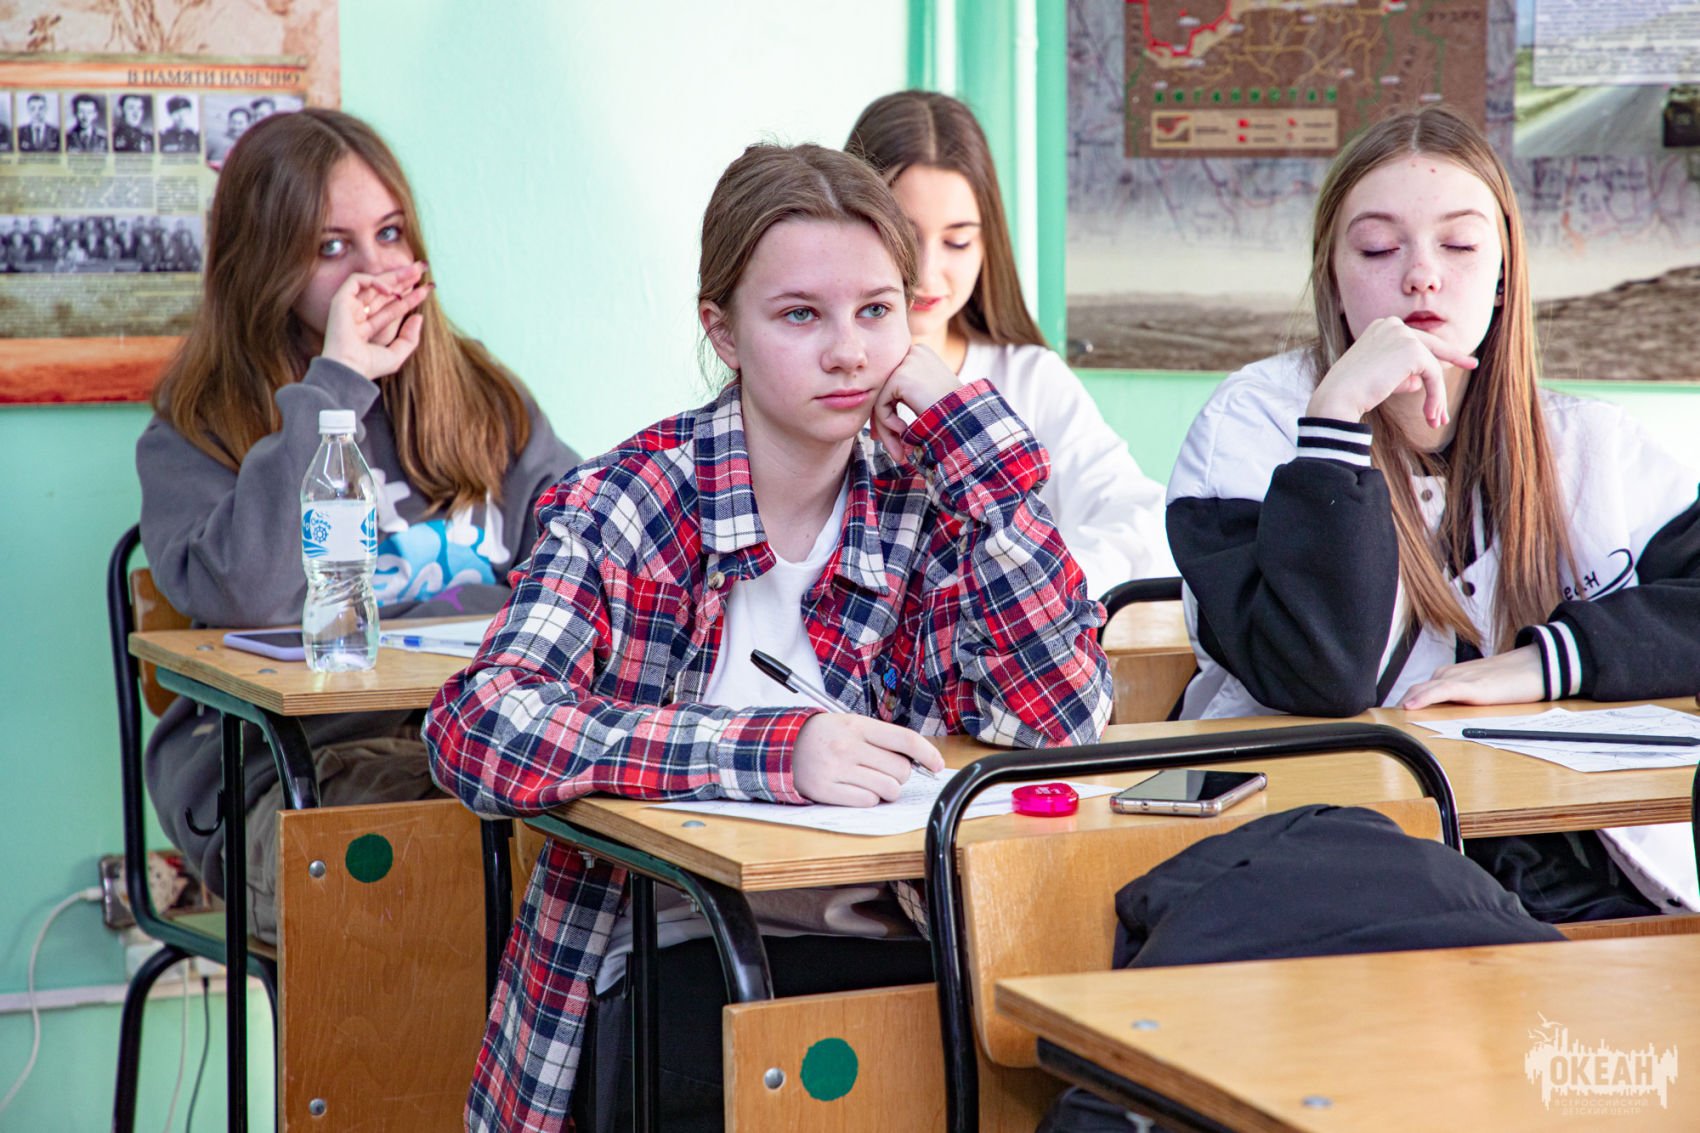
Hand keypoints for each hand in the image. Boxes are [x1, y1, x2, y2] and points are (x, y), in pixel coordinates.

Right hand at [320, 261, 432, 379]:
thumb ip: (410, 337)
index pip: (392, 308)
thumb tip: (419, 317)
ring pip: (374, 284)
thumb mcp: (396, 354)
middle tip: (422, 269)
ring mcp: (349, 307)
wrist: (349, 368)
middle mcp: (358, 315)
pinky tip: (391, 290)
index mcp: (368, 328)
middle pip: (384, 292)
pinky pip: (357, 281)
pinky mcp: (340, 300)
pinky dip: (374, 281)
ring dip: (395, 276)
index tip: (427, 289)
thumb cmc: (369, 366)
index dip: (410, 298)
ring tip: (415, 272)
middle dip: (403, 279)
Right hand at [791, 714, 946, 806]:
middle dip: (900, 775)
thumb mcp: (853, 725)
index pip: (905, 740)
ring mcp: (837, 769)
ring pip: (888, 789)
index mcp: (859, 726)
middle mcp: (849, 746)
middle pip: (901, 770)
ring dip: (887, 790)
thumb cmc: (826, 736)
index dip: (928, 753)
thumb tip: (918, 760)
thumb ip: (883, 739)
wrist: (784, 745)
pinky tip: (857, 789)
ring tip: (872, 781)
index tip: (937, 765)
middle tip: (885, 771)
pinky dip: (869, 799)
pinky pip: (868, 802)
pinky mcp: (826, 790)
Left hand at [869, 343, 963, 459]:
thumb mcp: (927, 396)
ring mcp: (906, 362)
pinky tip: (903, 429)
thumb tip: (877, 406)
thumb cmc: (952, 414)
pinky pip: (880, 404)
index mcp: (920, 354)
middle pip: (885, 389)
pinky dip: (887, 422)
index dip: (890, 409)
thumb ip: (905, 394)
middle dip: (884, 421)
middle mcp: (913, 352)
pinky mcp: (899, 376)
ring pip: (881, 398)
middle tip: (892, 447)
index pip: (894, 382)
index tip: (895, 433)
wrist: (965, 419)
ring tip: (898, 449)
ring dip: (886, 428)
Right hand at [1307, 316, 1476, 430]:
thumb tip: (1421, 380)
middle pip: (1431, 345)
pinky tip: (1430, 415)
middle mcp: (1392, 324)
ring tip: (1435, 419)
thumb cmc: (1353, 392)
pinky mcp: (1412, 350)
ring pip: (1432, 365)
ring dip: (1436, 395)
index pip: (1416, 339)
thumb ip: (1401, 373)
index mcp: (1381, 327)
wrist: (1339, 397)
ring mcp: (1403, 334)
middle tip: (1472, 364)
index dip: (1437, 351)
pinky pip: (1434, 375)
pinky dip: (1435, 397)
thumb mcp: (1379, 377)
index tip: (1457, 359)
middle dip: (1454, 357)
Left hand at [1400, 645, 1543, 709]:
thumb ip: (1459, 697)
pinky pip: (1441, 691)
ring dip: (1406, 703)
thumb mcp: (1478, 690)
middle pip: (1415, 689)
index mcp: (1449, 676)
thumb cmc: (1510, 680)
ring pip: (1424, 689)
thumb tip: (1444, 713)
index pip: (1418, 690)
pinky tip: (1411, 706)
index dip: (1402, 703)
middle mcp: (1449, 674)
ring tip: (1387, 719)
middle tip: (1380, 722)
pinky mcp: (1471, 686)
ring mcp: (1459, 678)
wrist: (1536, 666)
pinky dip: (1424, 698)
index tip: (1386, 718)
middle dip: (1398, 705)